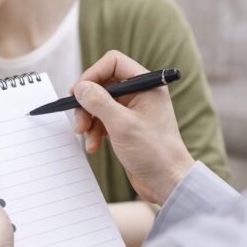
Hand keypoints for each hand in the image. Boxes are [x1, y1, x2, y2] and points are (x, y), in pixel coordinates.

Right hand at [73, 50, 194, 204]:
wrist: (168, 182)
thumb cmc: (154, 152)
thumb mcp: (122, 125)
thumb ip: (99, 102)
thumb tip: (80, 87)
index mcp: (147, 85)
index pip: (113, 63)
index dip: (92, 74)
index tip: (78, 92)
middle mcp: (140, 93)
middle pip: (103, 84)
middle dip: (87, 102)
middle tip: (78, 120)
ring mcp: (133, 110)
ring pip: (100, 103)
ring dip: (88, 119)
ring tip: (84, 135)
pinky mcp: (126, 127)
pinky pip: (103, 120)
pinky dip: (95, 131)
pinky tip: (93, 146)